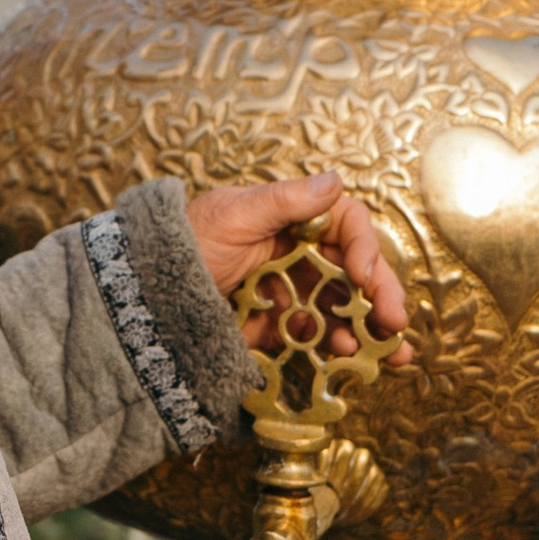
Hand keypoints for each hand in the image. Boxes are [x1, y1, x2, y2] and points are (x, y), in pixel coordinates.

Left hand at [185, 171, 413, 365]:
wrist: (143, 293)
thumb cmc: (184, 242)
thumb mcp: (232, 216)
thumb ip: (284, 201)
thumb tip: (333, 181)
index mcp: (290, 220)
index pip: (345, 227)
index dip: (363, 248)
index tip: (363, 274)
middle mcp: (296, 254)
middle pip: (353, 273)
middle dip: (380, 296)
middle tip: (395, 323)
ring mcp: (288, 292)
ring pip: (341, 308)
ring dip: (366, 329)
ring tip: (383, 353)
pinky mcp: (275, 325)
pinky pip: (313, 336)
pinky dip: (334, 348)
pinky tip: (347, 358)